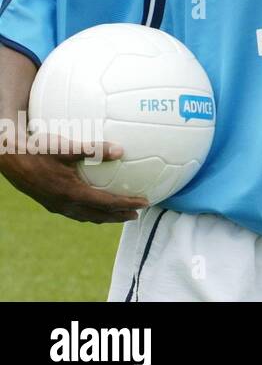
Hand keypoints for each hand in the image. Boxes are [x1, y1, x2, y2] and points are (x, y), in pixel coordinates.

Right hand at [0, 135, 147, 223]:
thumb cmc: (37, 150)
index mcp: (72, 193)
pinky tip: (94, 204)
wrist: (8, 159)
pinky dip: (91, 211)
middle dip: (119, 216)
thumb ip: (94, 149)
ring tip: (120, 213)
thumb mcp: (66, 147)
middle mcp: (65, 204)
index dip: (127, 204)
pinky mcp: (49, 202)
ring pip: (86, 216)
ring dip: (105, 216)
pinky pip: (76, 212)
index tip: (145, 203)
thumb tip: (122, 150)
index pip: (107, 204)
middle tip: (137, 214)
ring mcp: (56, 205)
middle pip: (98, 216)